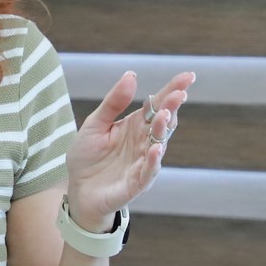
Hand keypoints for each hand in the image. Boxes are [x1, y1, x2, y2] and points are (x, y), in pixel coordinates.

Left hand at [64, 69, 193, 230]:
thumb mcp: (95, 124)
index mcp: (136, 125)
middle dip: (172, 108)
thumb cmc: (88, 156)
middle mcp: (144, 142)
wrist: (78, 190)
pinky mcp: (136, 183)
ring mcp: (142, 162)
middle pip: (162, 122)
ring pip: (158, 144)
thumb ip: (113, 102)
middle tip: (179, 94)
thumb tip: (131, 75)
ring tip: (164, 116)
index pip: (158, 104)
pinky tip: (156, 149)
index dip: (172, 90)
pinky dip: (153, 161)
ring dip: (162, 131)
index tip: (188, 76)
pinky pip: (148, 172)